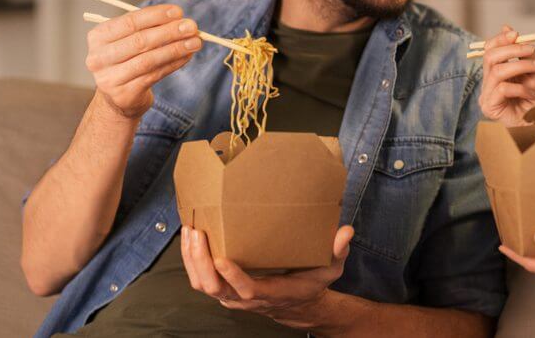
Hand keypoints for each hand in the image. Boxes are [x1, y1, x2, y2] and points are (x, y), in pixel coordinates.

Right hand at [85, 4, 201, 118]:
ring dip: (176, 49)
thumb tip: (181, 20)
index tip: (178, 12)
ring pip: (149, 60)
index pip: (129, 22)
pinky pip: (155, 75)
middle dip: (169, 32)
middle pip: (139, 41)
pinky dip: (174, 63)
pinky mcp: (124, 94)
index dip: (155, 16)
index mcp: (98, 37)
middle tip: (192, 26)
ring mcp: (110, 78)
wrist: (118, 97)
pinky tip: (187, 56)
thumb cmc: (127, 60)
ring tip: (196, 42)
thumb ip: (150, 28)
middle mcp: (98, 57)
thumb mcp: (129, 41)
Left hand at [180, 225, 353, 328]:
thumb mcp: (331, 268)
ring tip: (189, 231)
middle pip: (215, 287)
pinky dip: (191, 260)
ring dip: (191, 259)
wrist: (298, 303)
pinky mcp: (224, 289)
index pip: (247, 290)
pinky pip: (200, 279)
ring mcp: (232, 296)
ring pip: (202, 284)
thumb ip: (337, 251)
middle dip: (201, 261)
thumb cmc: (313, 281)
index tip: (221, 257)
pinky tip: (190, 238)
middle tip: (197, 233)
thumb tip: (346, 232)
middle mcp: (247, 298)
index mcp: (273, 292)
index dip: (232, 277)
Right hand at [478, 25, 534, 126]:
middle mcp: (489, 84)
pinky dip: (522, 88)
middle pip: (489, 57)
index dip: (500, 39)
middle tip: (532, 49)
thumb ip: (524, 52)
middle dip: (512, 49)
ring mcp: (487, 96)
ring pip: (497, 71)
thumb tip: (507, 28)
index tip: (516, 33)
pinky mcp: (490, 108)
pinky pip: (502, 88)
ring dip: (521, 65)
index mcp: (497, 74)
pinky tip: (533, 95)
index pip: (490, 50)